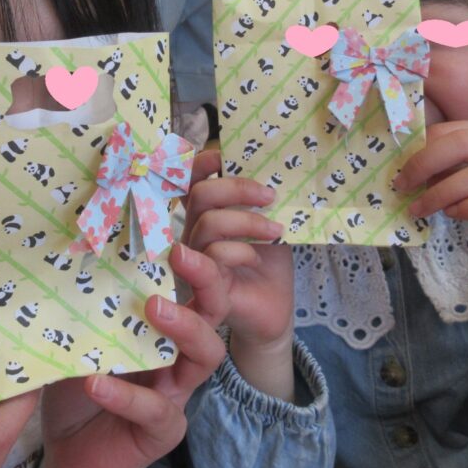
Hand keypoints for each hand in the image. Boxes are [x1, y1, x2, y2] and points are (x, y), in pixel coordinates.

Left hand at [42, 243, 228, 467]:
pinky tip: (97, 382)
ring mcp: (177, 391)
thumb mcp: (75, 334)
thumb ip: (80, 302)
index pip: (192, 282)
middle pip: (214, 310)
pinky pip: (156, 411)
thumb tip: (55, 245)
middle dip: (206, 279)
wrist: (67, 453)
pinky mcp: (163, 430)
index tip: (173, 226)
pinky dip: (126, 395)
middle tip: (179, 254)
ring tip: (152, 307)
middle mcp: (179, 352)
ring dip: (184, 327)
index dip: (195, 255)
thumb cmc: (74, 384)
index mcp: (162, 324)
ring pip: (205, 356)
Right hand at [182, 149, 294, 399]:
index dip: (200, 164)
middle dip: (236, 189)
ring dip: (248, 222)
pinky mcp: (202, 283)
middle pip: (200, 196)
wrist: (273, 309)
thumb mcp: (268, 224)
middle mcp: (193, 233)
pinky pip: (215, 255)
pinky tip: (258, 259)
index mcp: (207, 214)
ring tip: (275, 232)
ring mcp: (194, 259)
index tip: (223, 157)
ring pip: (209, 224)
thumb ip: (260, 201)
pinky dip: (242, 251)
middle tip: (269, 196)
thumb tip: (269, 164)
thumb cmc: (268, 265)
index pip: (191, 181)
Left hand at [396, 121, 467, 316]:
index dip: (420, 148)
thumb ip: (450, 173)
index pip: (453, 130)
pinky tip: (454, 215)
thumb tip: (410, 171)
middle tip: (403, 186)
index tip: (398, 170)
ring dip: (442, 193)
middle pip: (464, 143)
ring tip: (422, 208)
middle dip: (425, 164)